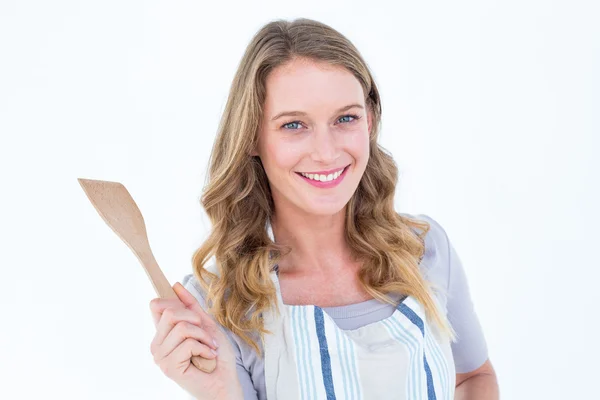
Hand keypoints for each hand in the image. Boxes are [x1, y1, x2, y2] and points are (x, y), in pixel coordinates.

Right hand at [149, 282, 242, 399]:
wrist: (226, 382)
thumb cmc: (217, 356)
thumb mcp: (205, 324)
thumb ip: (191, 306)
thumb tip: (176, 285)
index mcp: (163, 333)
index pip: (156, 305)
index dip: (172, 301)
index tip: (191, 309)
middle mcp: (158, 345)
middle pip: (170, 312)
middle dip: (196, 320)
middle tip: (206, 335)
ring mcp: (161, 357)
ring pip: (182, 327)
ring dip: (203, 337)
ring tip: (209, 348)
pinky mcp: (169, 367)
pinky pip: (188, 344)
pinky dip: (204, 348)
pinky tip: (208, 357)